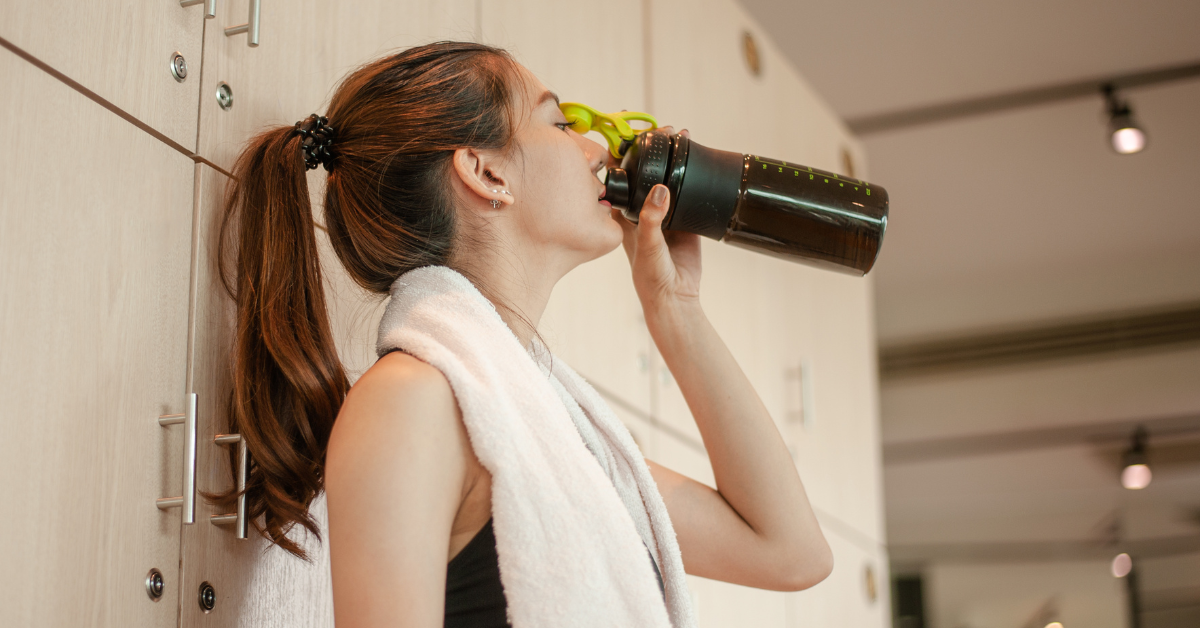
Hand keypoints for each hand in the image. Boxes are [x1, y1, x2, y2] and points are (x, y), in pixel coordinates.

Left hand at [611, 127, 702, 315]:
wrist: (675, 297)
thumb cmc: (650, 276)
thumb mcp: (647, 246)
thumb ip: (652, 219)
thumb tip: (661, 190)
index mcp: (624, 214)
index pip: (622, 177)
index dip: (626, 154)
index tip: (635, 135)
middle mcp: (643, 210)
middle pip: (646, 172)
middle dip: (653, 150)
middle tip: (665, 131)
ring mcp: (665, 212)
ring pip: (668, 178)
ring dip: (674, 158)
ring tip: (682, 137)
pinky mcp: (686, 218)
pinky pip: (689, 192)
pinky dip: (693, 175)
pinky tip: (698, 159)